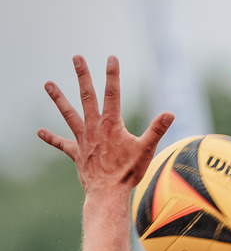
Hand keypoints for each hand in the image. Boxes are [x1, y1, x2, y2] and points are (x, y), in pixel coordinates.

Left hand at [38, 55, 173, 192]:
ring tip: (48, 84)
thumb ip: (157, 129)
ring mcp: (83, 139)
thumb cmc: (128, 172)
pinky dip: (51, 138)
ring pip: (68, 114)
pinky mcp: (77, 153)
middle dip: (82, 76)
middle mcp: (94, 127)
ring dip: (58, 98)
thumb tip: (170, 113)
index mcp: (111, 123)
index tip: (111, 58)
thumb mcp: (147, 149)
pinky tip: (40, 132)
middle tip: (76, 58)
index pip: (113, 93)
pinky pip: (62, 144)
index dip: (112, 74)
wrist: (108, 193)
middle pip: (87, 96)